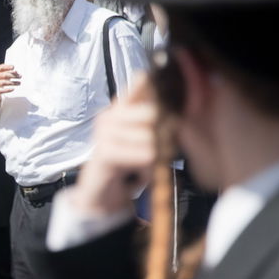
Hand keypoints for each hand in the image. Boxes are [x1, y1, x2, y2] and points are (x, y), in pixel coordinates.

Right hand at [0, 64, 19, 112]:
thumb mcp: (2, 75)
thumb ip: (9, 72)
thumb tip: (17, 72)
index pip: (1, 67)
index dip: (7, 67)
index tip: (13, 67)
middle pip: (4, 75)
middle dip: (13, 75)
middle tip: (20, 76)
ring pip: (3, 83)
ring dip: (12, 82)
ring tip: (19, 83)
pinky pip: (0, 90)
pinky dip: (7, 90)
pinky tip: (13, 89)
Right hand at [72, 73, 158, 217]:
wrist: (101, 195)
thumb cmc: (126, 165)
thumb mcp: (143, 139)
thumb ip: (155, 119)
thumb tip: (178, 107)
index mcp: (120, 107)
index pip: (141, 83)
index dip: (157, 88)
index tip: (169, 100)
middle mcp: (109, 115)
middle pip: (153, 113)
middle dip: (163, 135)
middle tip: (157, 151)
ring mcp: (104, 132)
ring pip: (151, 136)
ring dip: (155, 157)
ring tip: (143, 166)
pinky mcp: (105, 151)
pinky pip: (145, 154)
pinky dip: (147, 168)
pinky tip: (138, 174)